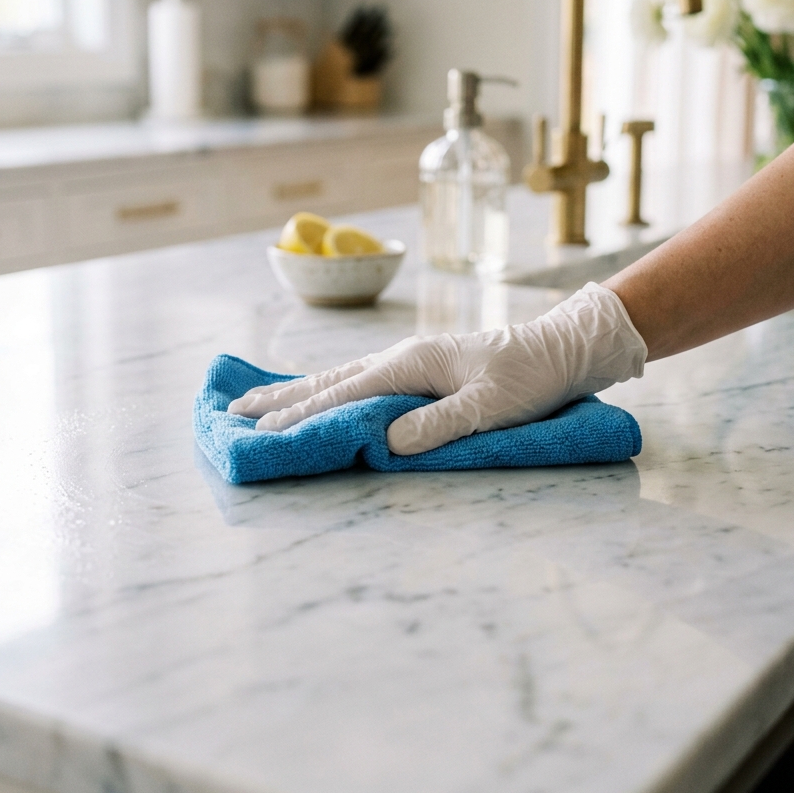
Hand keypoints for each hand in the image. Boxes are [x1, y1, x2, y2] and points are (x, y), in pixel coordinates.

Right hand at [228, 283, 646, 454]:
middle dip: (282, 399)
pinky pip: (359, 382)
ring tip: (258, 403)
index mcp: (411, 363)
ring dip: (297, 393)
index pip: (346, 393)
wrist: (559, 348)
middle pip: (329, 381)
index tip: (262, 430)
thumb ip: (440, 424)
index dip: (303, 414)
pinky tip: (318, 397)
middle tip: (234, 412)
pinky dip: (327, 391)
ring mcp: (406, 363)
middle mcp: (400, 358)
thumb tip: (385, 443)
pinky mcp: (416, 372)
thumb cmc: (530, 377)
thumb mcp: (491, 405)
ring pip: (339, 379)